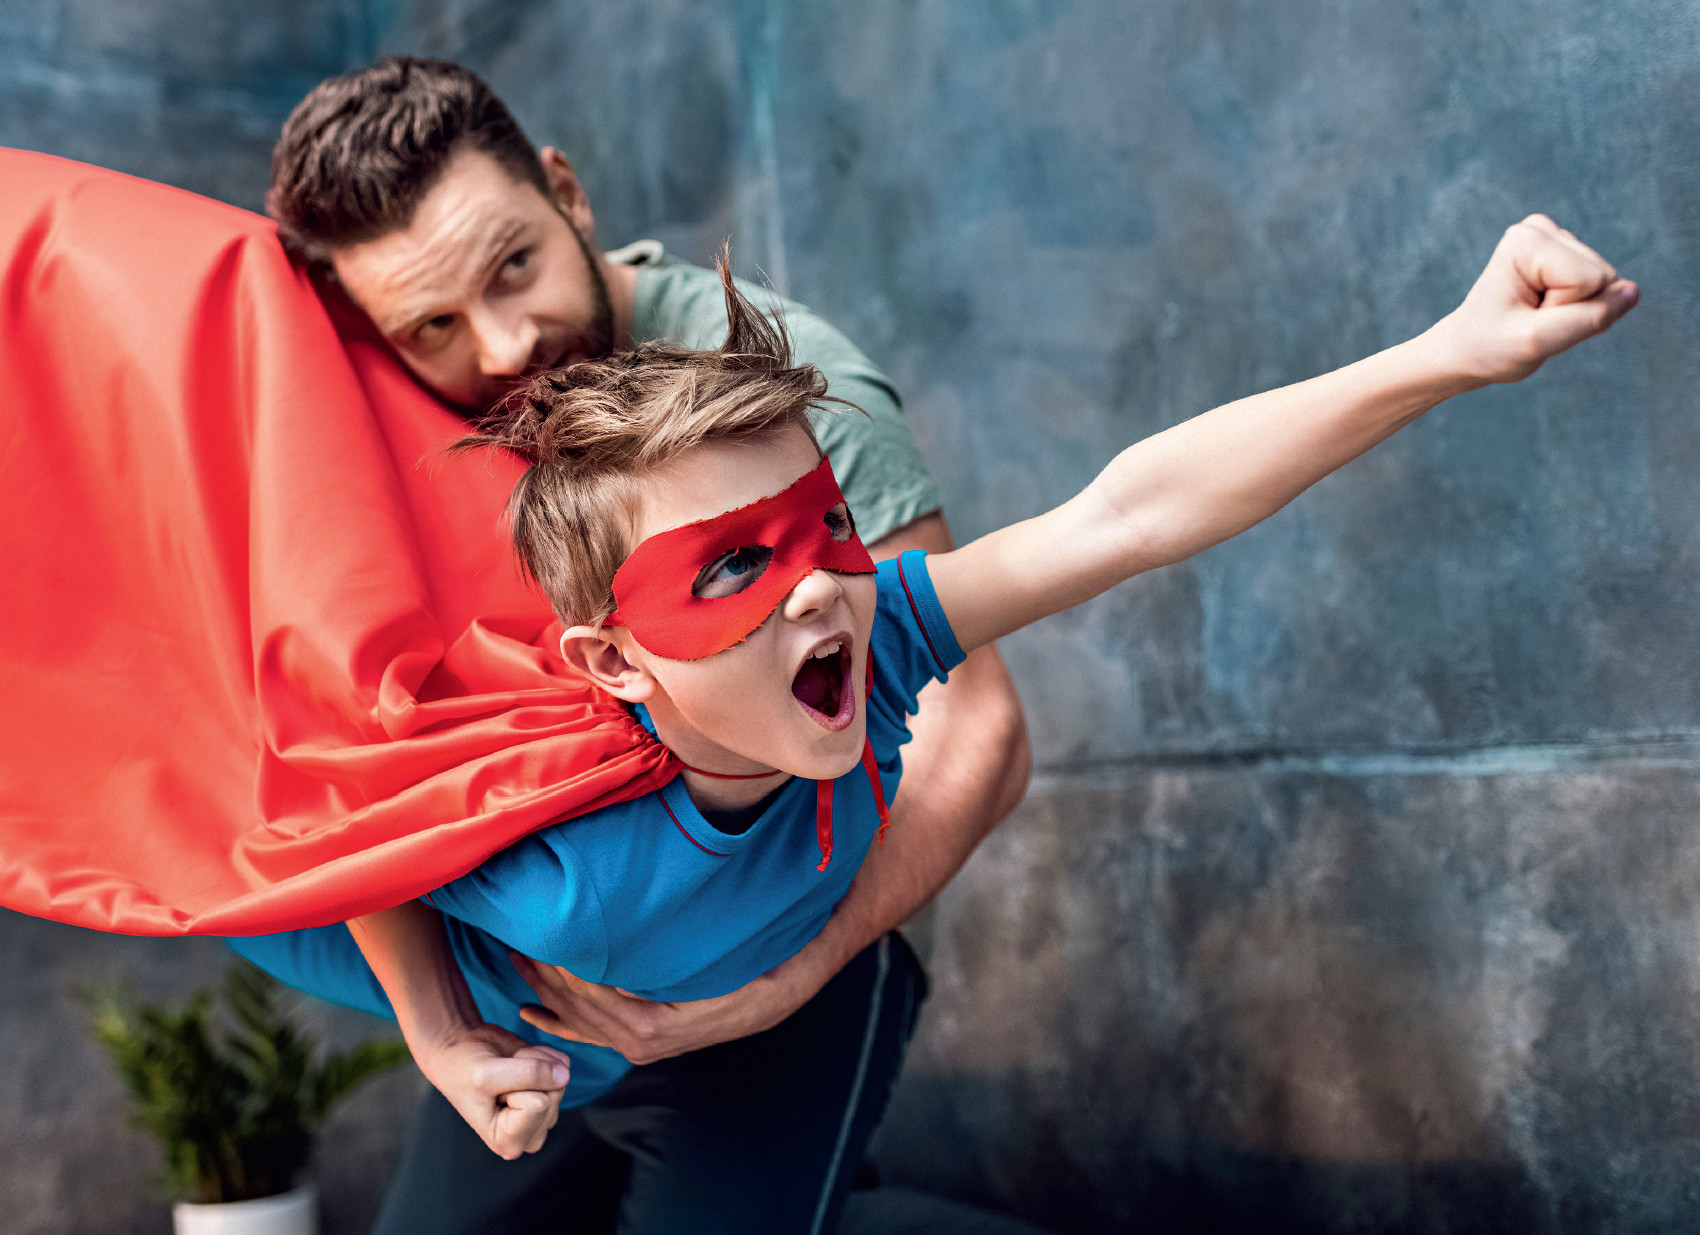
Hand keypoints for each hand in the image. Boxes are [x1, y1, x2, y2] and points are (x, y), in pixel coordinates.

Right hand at [413, 1022, 570, 1158]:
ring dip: (533, 1062)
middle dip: (527, 1072)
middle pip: (554, 1093)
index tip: (493, 1091)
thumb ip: (528, 1074)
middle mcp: (530, 1133)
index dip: (516, 1087)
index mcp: (508, 1141)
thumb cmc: (464, 1068)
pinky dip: (540, 1053)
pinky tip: (519, 1060)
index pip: (538, 1105)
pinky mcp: (551, 1090)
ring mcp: (544, 1112)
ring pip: (560, 1079)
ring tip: (506, 1069)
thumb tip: (564, 1074)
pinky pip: (562, 1064)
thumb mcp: (487, 1073)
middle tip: (499, 1075)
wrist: (459, 1049)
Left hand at [510, 951, 802, 1064]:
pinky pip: (592, 1034)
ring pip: (579, 1021)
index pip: (588, 993)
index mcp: (647, 1025)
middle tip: (516, 940)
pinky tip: (532, 1015)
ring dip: (546, 992)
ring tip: (517, 962)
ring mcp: (639, 1045)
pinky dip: (560, 1024)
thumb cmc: (746, 968)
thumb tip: (613, 932)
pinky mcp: (643, 1039)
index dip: (561, 965)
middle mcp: (638, 1042)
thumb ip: (657, 956)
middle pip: (576, 1007)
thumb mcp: (705, 957)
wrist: (778, 991)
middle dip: (544, 974)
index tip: (538, 934)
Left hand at [1431, 214, 1637, 385]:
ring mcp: (1554, 238)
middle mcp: (1539, 229)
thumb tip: (1632, 292)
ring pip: (1604, 282)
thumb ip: (1590, 318)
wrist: (1468, 349)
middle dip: (1571, 308)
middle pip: (1602, 276)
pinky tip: (1544, 307)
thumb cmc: (1491, 347)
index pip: (1589, 280)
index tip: (1528, 317)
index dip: (1564, 309)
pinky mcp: (1565, 253)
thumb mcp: (1536, 343)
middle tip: (1532, 318)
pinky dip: (1576, 306)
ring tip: (1534, 314)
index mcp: (1526, 242)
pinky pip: (1600, 286)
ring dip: (1573, 309)